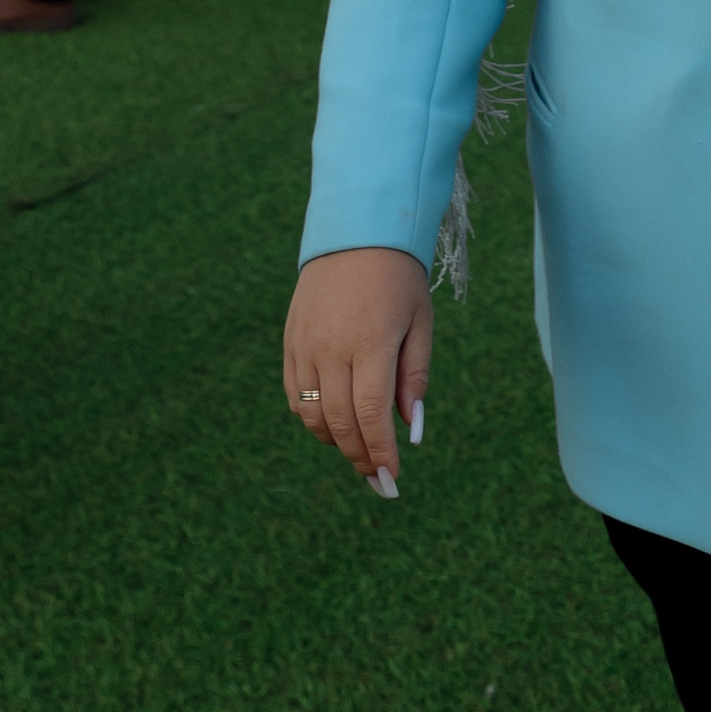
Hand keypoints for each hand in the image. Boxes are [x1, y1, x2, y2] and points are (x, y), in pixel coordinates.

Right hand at [283, 245, 432, 488]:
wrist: (355, 232)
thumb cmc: (398, 279)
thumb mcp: (420, 323)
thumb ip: (414, 377)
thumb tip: (410, 430)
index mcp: (370, 342)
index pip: (371, 415)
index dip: (380, 452)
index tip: (392, 478)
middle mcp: (331, 348)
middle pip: (341, 423)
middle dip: (361, 457)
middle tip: (378, 479)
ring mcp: (305, 346)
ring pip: (313, 416)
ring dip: (337, 442)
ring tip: (360, 451)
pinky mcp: (290, 343)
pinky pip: (295, 396)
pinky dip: (313, 419)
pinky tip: (335, 424)